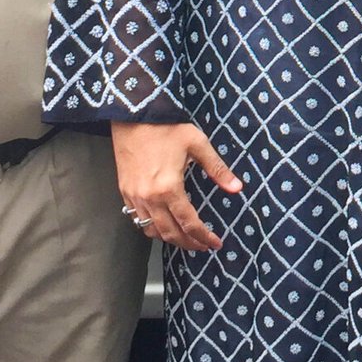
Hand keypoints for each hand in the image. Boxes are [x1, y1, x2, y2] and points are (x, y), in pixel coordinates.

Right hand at [111, 120, 241, 252]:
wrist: (133, 115)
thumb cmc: (166, 128)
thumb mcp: (197, 144)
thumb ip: (217, 169)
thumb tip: (237, 188)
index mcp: (169, 188)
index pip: (189, 223)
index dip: (204, 237)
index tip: (216, 244)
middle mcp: (149, 198)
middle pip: (170, 233)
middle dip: (189, 244)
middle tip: (203, 246)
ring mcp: (134, 197)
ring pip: (152, 230)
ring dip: (170, 238)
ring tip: (186, 238)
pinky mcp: (124, 191)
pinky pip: (137, 219)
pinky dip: (152, 227)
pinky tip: (163, 224)